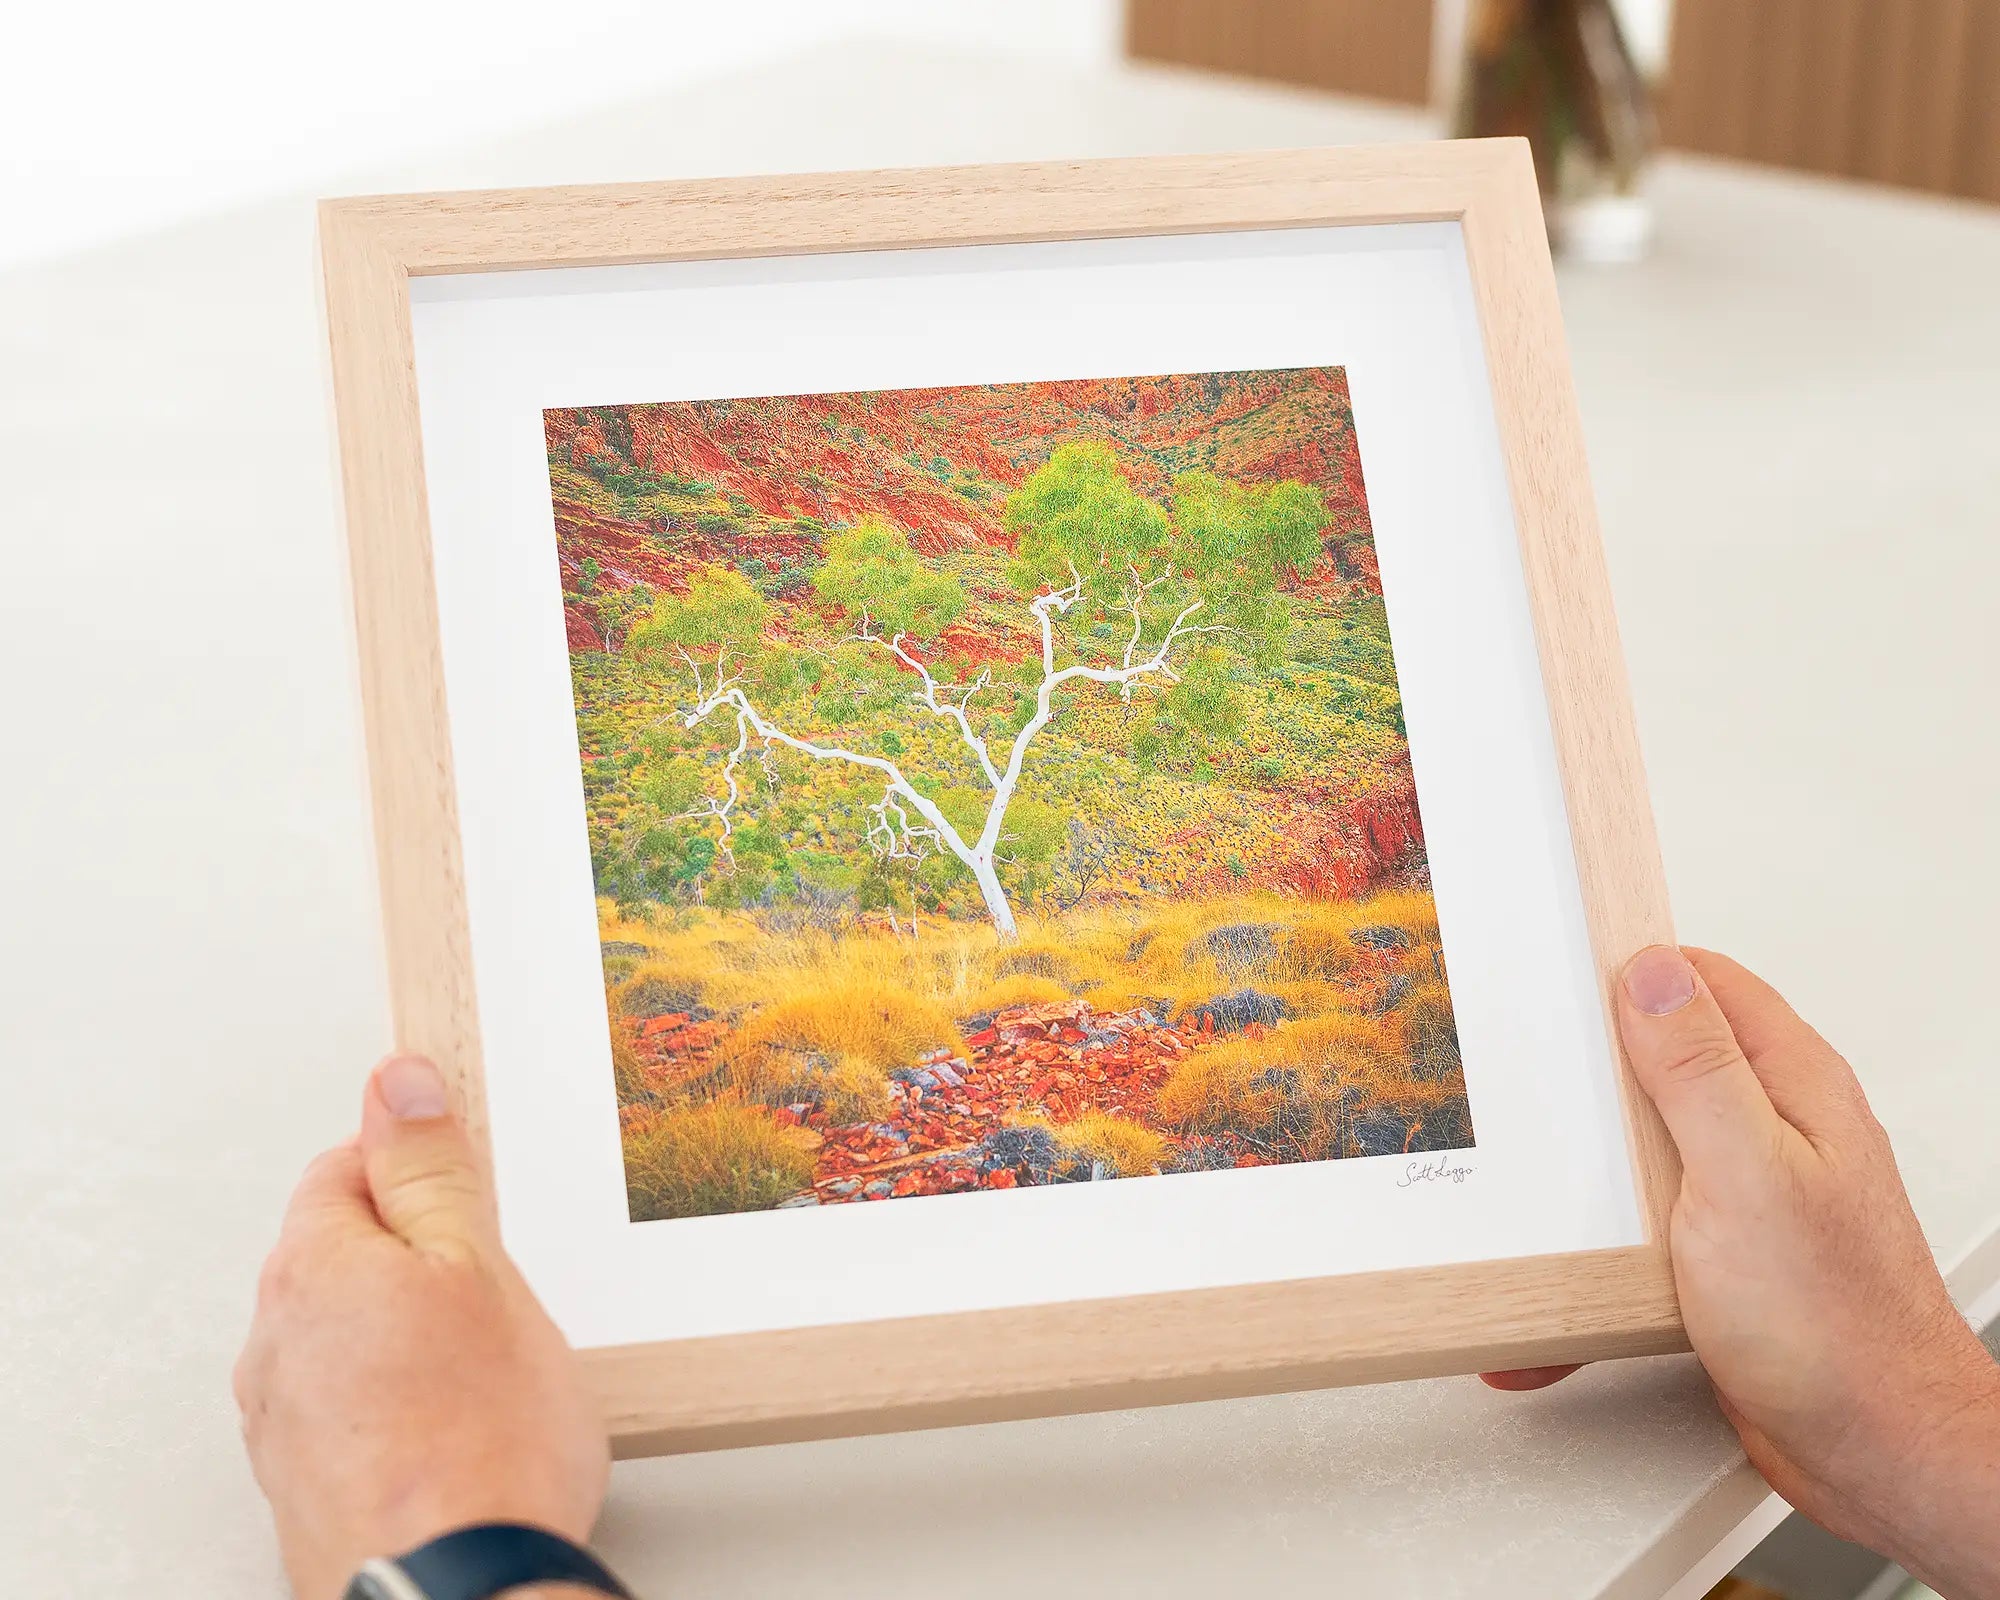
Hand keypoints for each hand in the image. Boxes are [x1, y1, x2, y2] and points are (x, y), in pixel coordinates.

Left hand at [235, 1057, 610, 1599]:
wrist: (461, 1592)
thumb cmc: (481, 1441)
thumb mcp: (478, 1266)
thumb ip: (432, 1170)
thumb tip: (399, 1084)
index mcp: (311, 1267)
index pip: (345, 1168)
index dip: (419, 1172)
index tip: (472, 1201)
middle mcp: (274, 1342)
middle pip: (346, 1253)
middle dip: (421, 1260)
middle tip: (497, 1296)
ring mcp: (282, 1423)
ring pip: (351, 1337)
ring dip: (410, 1338)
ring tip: (488, 1377)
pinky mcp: (305, 1488)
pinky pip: (354, 1411)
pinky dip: (401, 1407)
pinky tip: (461, 1432)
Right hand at [1486, 948, 1999, 1597]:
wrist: (1876, 1452)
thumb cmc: (1840, 1328)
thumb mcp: (1750, 1176)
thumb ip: (1699, 1071)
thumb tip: (1653, 974)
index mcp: (1792, 1086)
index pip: (1703, 981)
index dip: (1629, 971)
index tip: (1558, 977)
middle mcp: (1774, 1130)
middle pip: (1659, 1061)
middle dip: (1588, 1076)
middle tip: (1528, 1082)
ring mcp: (1747, 1192)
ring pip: (1642, 1147)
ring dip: (1582, 1173)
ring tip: (1531, 1187)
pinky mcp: (1721, 1254)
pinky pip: (1641, 1228)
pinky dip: (1593, 1254)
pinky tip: (1560, 1286)